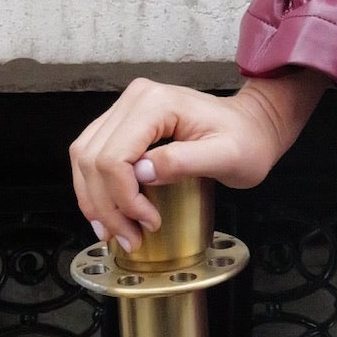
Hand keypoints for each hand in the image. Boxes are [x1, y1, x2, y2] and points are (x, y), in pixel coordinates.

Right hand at [70, 70, 326, 251]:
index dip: (124, 197)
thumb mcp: (228, 156)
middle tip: (129, 237)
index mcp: (156, 103)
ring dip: (94, 200)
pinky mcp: (124, 124)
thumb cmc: (246, 140)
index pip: (114, 156)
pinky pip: (92, 156)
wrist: (252, 126)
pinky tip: (108, 212)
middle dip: (106, 206)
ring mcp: (126, 110)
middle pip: (93, 158)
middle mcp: (134, 100)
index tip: (149, 223)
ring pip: (84, 157)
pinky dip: (94, 187)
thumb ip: (185, 162)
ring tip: (115, 231)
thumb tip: (142, 173)